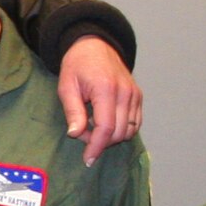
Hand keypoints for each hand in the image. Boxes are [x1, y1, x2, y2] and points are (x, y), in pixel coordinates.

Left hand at [57, 36, 141, 165]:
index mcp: (106, 89)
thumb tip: (75, 134)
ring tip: (92, 126)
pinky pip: (135, 123)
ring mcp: (135, 94)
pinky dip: (121, 130)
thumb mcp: (66, 86)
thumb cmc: (77, 65)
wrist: (94, 45)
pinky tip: (105, 122)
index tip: (87, 159)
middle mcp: (125, 92)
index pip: (106, 128)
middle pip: (119, 132)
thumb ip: (72, 111)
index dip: (96, 147)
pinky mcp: (138, 96)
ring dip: (111, 137)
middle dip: (101, 142)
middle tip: (82, 133)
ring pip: (129, 130)